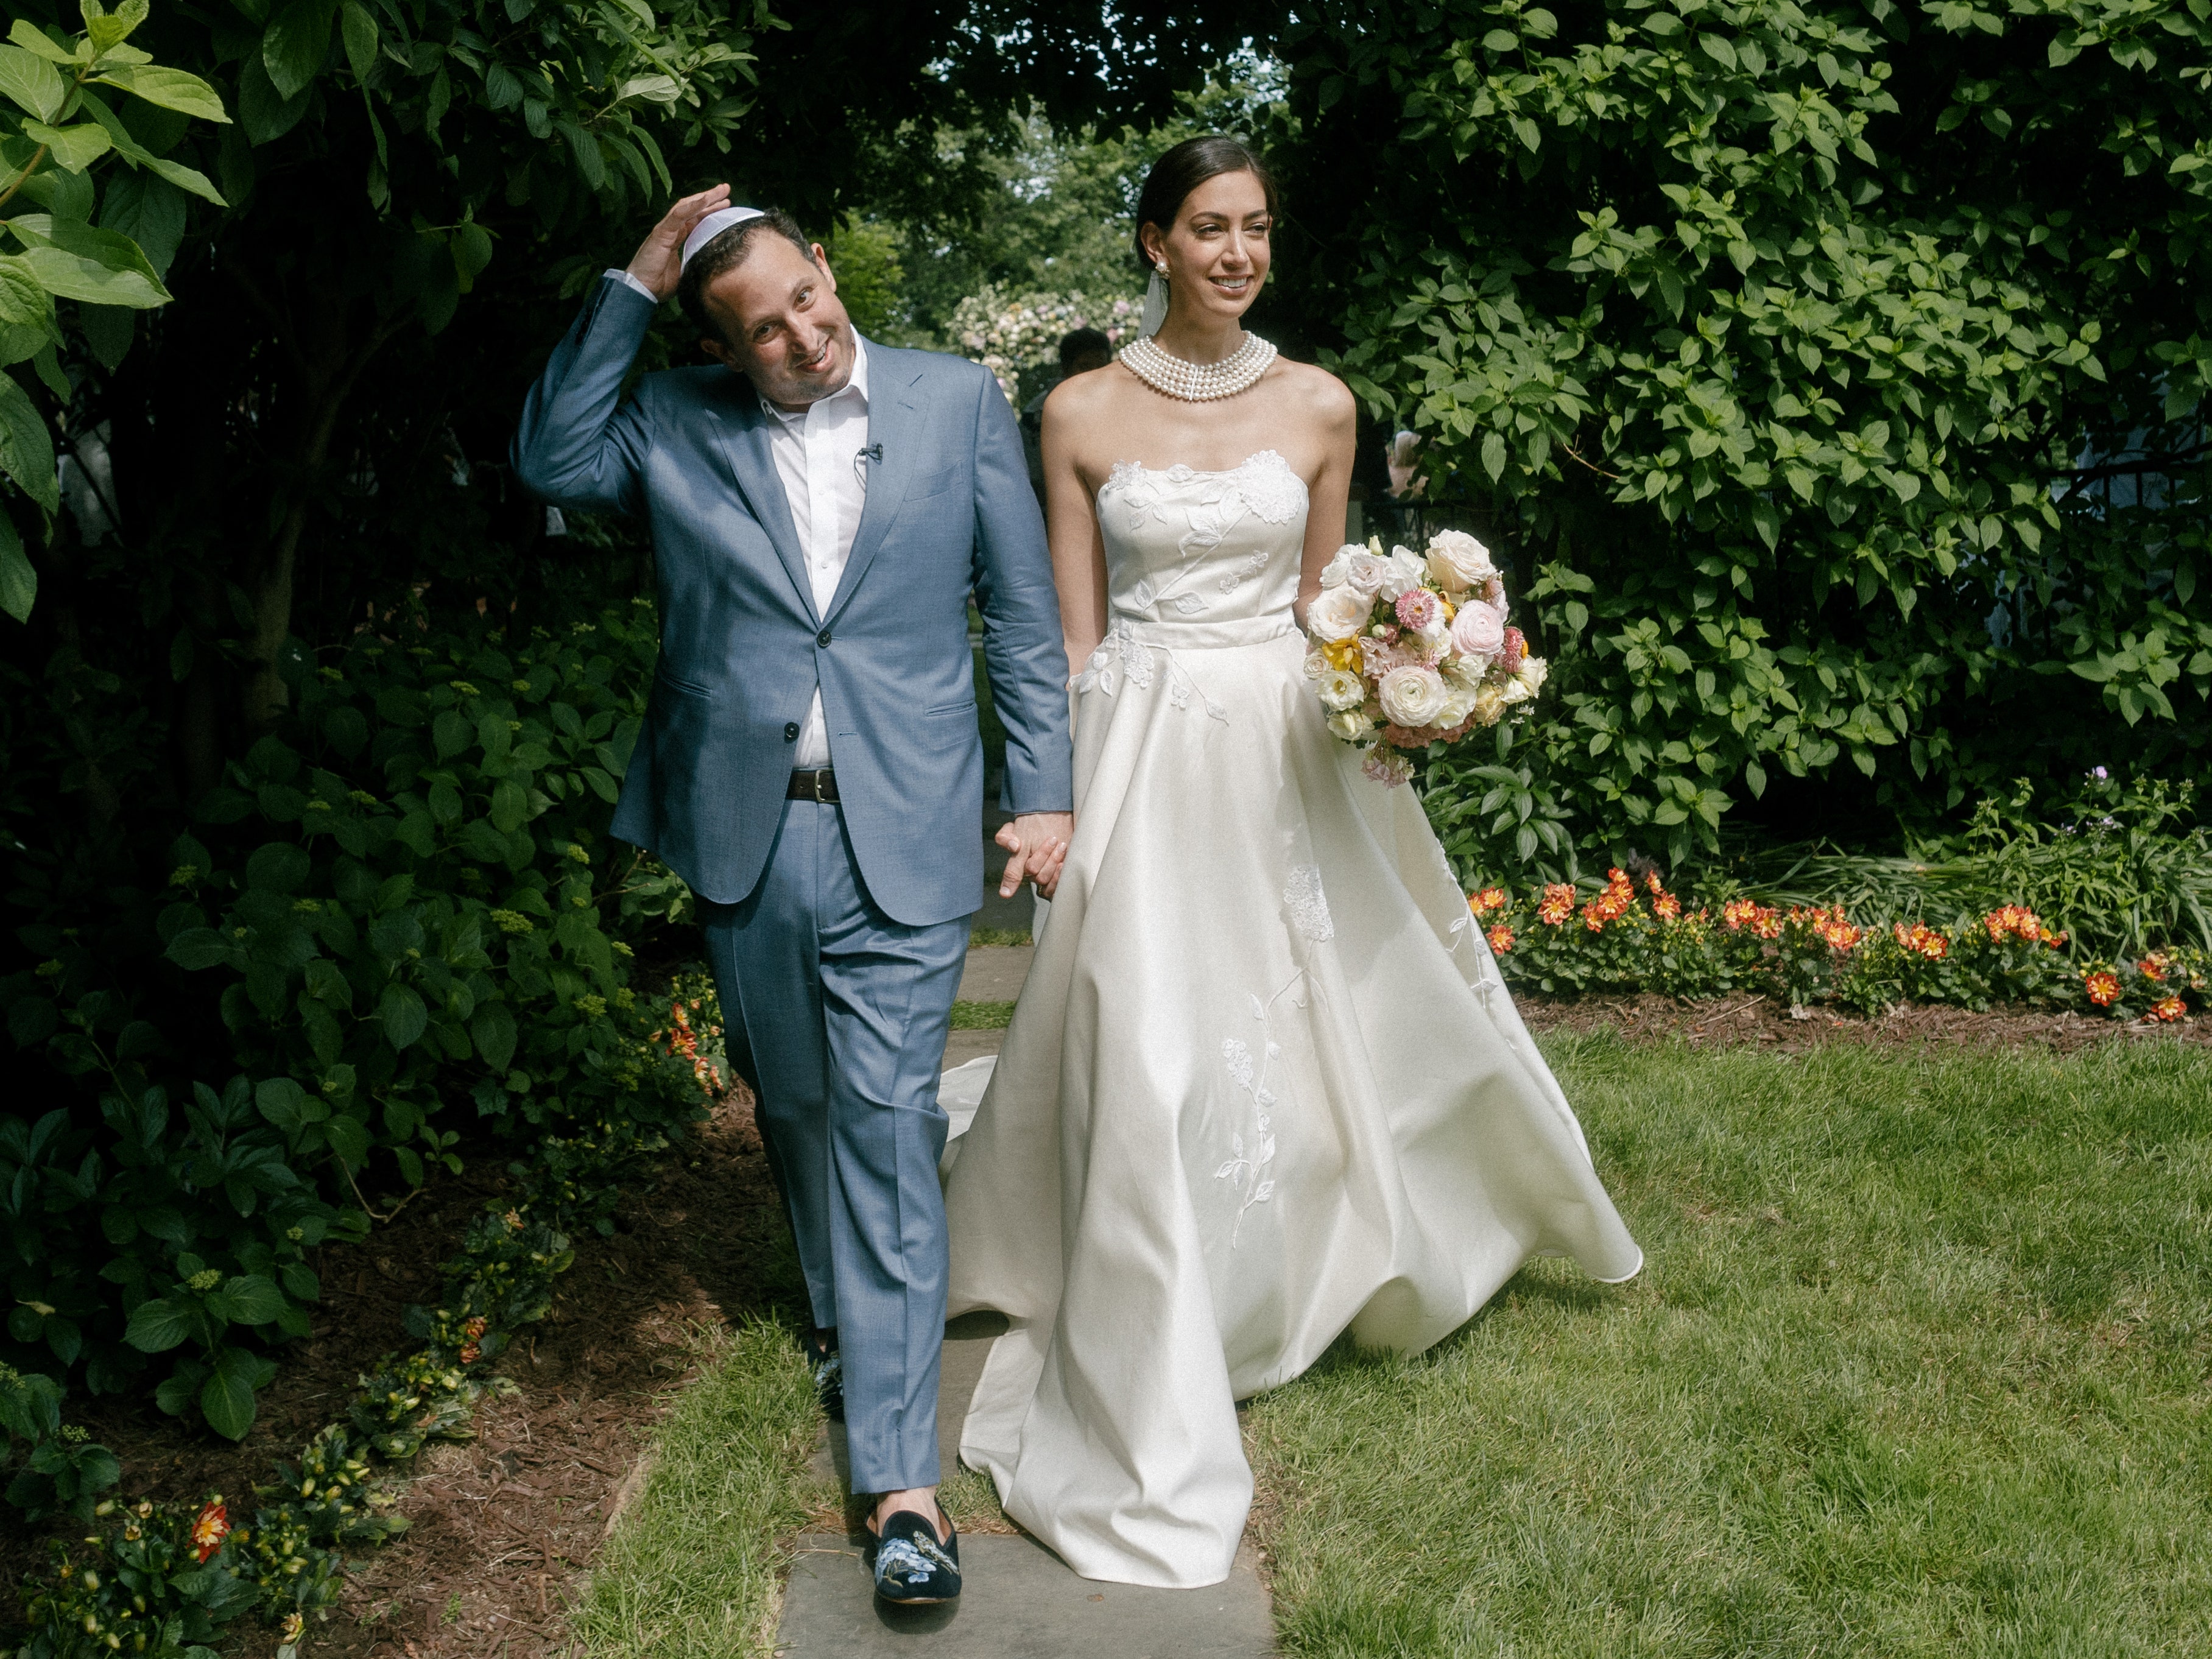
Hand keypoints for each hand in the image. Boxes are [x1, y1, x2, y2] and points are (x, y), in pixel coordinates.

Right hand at [625, 183, 731, 300]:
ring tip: (721, 190)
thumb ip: (696, 261)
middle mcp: (672, 229)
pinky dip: (692, 206)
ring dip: (705, 197)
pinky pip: (678, 214)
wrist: (641, 289)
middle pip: (693, 208)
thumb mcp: (686, 270)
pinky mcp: (662, 232)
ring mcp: (666, 228)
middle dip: (710, 199)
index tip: (727, 206)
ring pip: (687, 206)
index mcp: (677, 237)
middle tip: (726, 190)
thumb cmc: (660, 283)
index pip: (696, 218)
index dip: (711, 211)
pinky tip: (706, 199)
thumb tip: (714, 264)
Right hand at [996, 812, 1071, 900]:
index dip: (1009, 883)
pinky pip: (1055, 889)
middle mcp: (1029, 872)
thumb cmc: (1034, 824)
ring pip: (1044, 879)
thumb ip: (1004, 838)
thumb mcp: (1014, 828)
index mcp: (1018, 863)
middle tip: (1053, 840)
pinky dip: (1059, 876)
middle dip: (1044, 855)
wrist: (1055, 818)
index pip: (1012, 875)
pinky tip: (1064, 864)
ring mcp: (1044, 876)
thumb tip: (1014, 847)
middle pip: (1033, 873)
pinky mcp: (1057, 879)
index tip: (1005, 893)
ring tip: (1062, 845)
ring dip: (1053, 861)